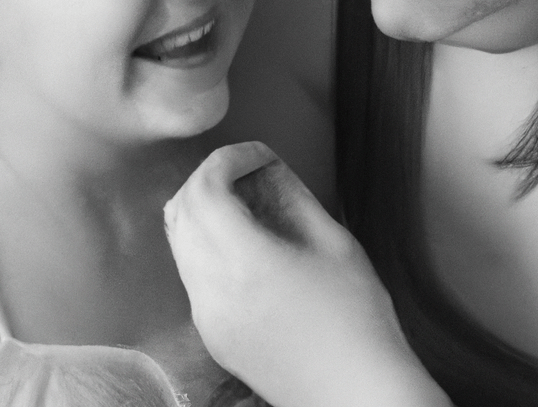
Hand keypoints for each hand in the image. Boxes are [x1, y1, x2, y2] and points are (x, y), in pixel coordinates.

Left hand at [164, 142, 450, 406]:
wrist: (355, 393)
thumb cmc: (358, 318)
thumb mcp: (335, 243)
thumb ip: (293, 196)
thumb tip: (268, 165)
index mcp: (246, 265)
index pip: (206, 190)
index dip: (227, 158)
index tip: (258, 154)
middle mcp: (213, 292)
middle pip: (182, 210)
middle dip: (210, 176)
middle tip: (249, 170)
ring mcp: (206, 317)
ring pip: (178, 240)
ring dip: (203, 207)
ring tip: (247, 202)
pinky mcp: (211, 334)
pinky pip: (190, 272)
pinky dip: (205, 240)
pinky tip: (245, 240)